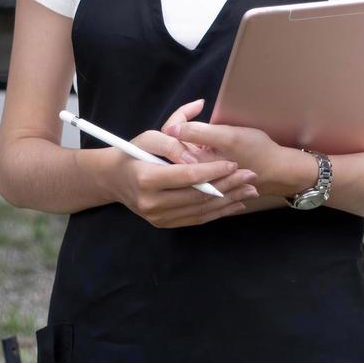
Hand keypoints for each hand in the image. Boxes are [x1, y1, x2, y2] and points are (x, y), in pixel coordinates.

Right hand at [93, 128, 258, 228]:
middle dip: (227, 185)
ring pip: (200, 210)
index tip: (233, 164)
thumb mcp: (149, 138)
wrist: (113, 180)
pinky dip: (218, 212)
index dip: (212, 170)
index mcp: (146, 179)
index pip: (187, 176)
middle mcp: (151, 203)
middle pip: (197, 195)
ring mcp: (158, 218)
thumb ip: (174, 141)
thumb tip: (196, 154)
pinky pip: (196, 219)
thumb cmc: (131, 153)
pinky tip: (235, 204)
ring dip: (228, 201)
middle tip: (250, 177)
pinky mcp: (164, 224)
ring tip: (250, 191)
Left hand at [158, 100, 311, 199]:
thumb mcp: (229, 138)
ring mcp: (200, 171)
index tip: (199, 104)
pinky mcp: (208, 169)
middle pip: (174, 142)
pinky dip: (198, 136)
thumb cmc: (257, 152)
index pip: (170, 138)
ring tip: (201, 113)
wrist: (278, 170)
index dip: (180, 116)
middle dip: (183, 121)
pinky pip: (194, 149)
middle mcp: (193, 171)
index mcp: (193, 166)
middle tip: (199, 106)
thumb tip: (169, 129)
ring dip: (191, 128)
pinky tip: (210, 129)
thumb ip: (198, 133)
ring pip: (184, 145)